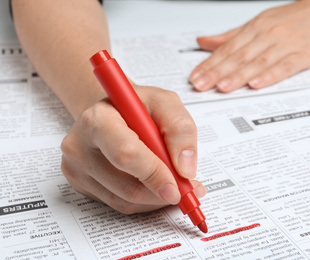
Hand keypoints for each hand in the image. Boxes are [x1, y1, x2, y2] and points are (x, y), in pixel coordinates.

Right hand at [60, 84, 205, 213]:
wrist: (113, 113)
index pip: (126, 154)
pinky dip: (144, 201)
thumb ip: (180, 129)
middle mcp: (79, 146)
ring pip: (125, 201)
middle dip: (161, 192)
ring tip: (172, 181)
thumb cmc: (138, 107)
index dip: (155, 174)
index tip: (178, 187)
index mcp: (97, 118)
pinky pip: (119, 205)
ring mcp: (76, 169)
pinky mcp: (80, 186)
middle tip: (185, 189)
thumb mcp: (165, 102)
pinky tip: (153, 184)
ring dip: (156, 199)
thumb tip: (185, 169)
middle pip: (126, 186)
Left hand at [189, 0, 309, 91]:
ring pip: (258, 62)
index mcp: (255, 27)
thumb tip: (203, 42)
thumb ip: (230, 36)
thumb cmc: (294, 18)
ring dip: (238, 76)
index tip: (195, 77)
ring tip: (222, 87)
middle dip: (217, 72)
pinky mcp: (304, 55)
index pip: (227, 48)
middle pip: (238, 57)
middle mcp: (268, 34)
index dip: (209, 64)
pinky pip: (284, 67)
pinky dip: (269, 76)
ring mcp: (286, 44)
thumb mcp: (259, 22)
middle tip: (201, 85)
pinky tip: (256, 84)